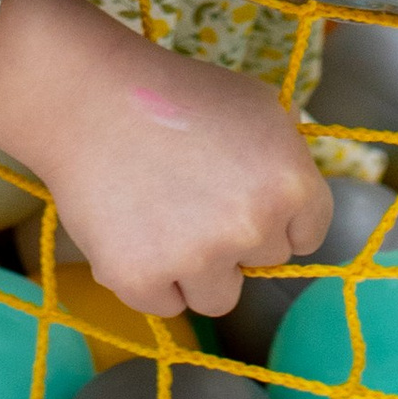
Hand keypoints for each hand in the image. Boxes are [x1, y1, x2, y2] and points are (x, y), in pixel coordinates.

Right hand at [0, 0, 330, 319]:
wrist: (89, 99)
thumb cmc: (177, 94)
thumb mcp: (258, 104)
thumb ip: (289, 156)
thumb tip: (298, 201)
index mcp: (291, 184)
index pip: (308, 235)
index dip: (275, 215)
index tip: (242, 194)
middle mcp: (252, 228)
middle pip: (262, 263)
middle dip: (234, 237)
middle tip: (193, 194)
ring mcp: (197, 260)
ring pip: (218, 297)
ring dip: (197, 270)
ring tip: (163, 218)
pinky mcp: (142, 281)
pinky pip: (165, 305)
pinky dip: (149, 278)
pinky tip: (132, 231)